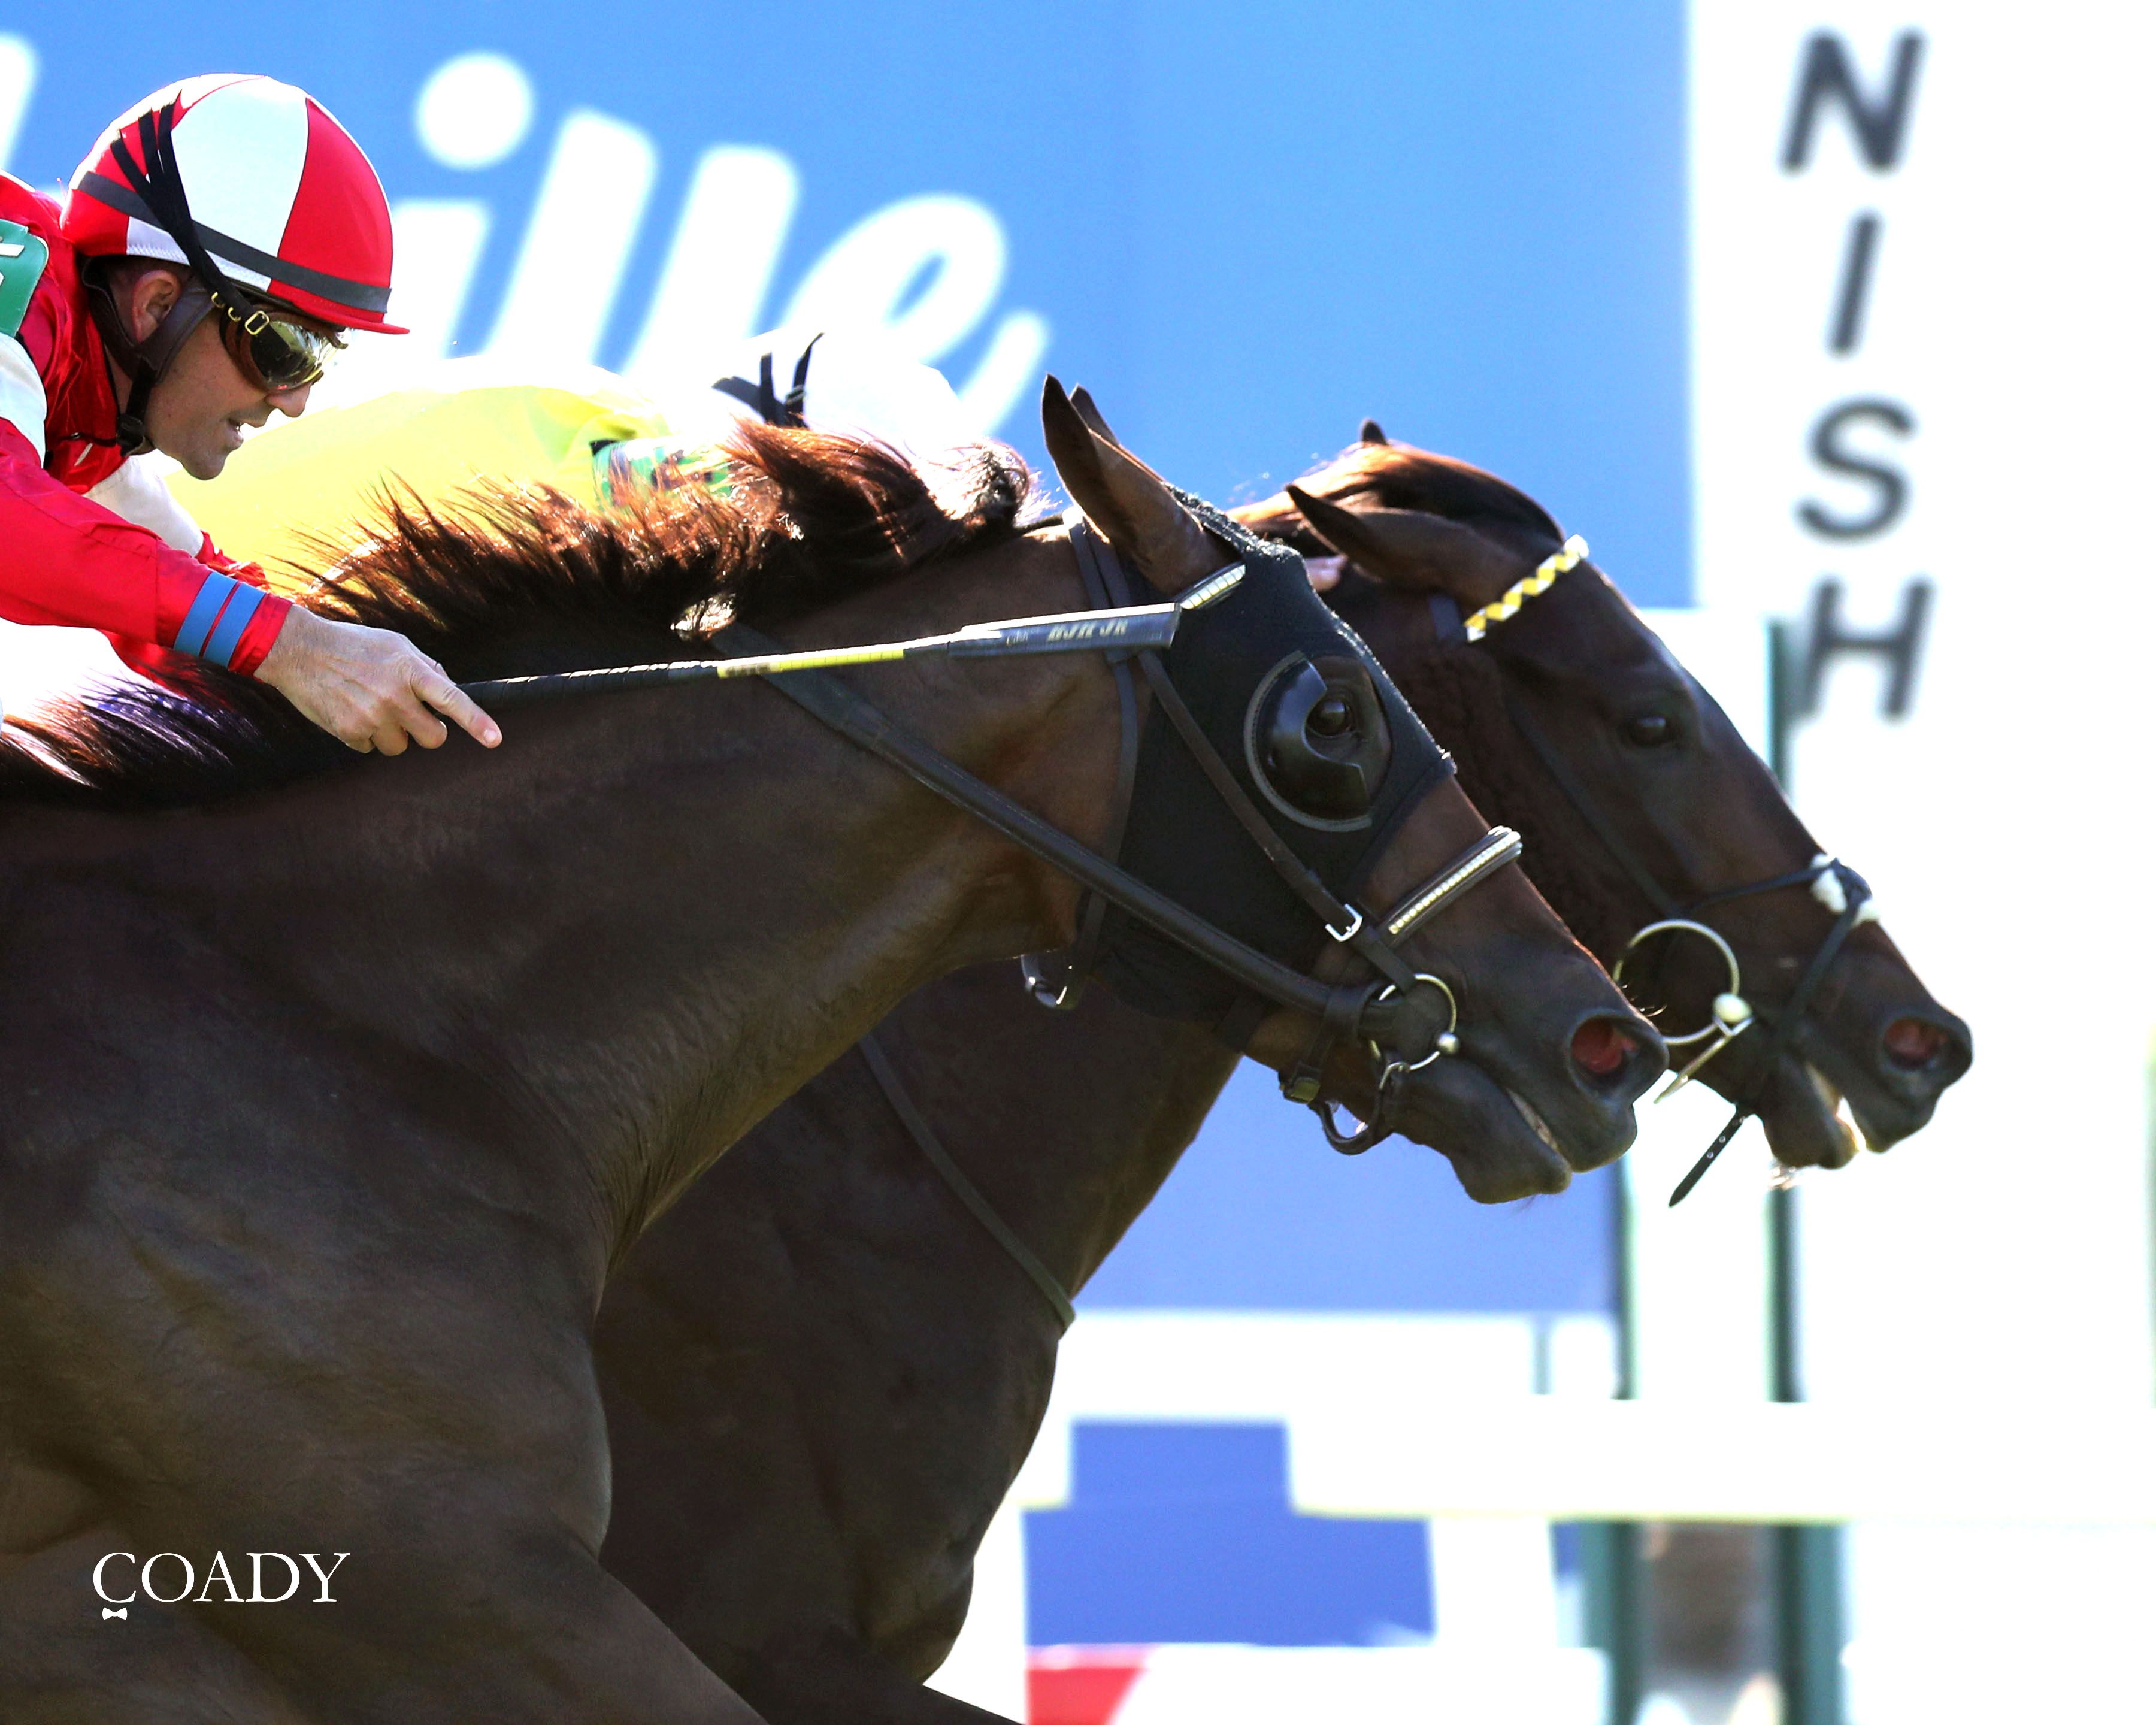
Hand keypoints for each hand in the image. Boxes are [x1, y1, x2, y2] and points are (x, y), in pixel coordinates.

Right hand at [254, 606, 502, 754]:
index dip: (475, 721)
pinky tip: (349, 710)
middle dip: (428, 731)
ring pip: (401, 746)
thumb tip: (450, 692)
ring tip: (370, 705)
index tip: (495, 739)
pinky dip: (364, 736)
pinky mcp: (349, 732)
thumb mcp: (395, 645)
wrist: (299, 650)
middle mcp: (394, 695)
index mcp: (410, 670)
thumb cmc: (354, 646)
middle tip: (411, 715)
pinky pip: (371, 748)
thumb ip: (426, 668)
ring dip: (392, 733)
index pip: (451, 699)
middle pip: (433, 738)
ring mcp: (372, 716)